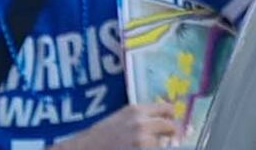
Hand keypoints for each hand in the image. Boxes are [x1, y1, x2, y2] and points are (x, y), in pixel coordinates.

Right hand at [57, 101, 189, 149]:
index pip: (167, 109)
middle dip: (171, 133)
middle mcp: (141, 122)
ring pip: (162, 142)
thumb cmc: (101, 135)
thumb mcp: (122, 118)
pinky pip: (154, 149)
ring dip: (159, 145)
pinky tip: (144, 148)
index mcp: (137, 110)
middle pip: (170, 126)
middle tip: (170, 139)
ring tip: (150, 145)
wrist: (84, 148)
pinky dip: (152, 149)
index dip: (171, 117)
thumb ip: (142, 117)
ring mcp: (140, 139)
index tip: (171, 122)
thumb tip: (163, 120)